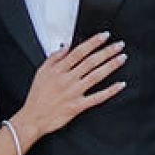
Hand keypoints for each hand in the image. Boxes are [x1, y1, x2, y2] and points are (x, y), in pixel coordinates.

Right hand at [14, 33, 127, 148]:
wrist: (33, 118)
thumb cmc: (37, 96)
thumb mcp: (41, 72)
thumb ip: (54, 58)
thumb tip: (66, 46)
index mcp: (58, 70)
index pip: (79, 52)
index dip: (93, 42)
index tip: (104, 36)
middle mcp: (67, 80)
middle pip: (90, 62)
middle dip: (107, 52)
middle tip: (119, 45)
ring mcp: (74, 93)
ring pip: (96, 76)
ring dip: (111, 66)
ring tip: (122, 58)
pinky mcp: (78, 106)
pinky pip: (97, 97)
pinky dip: (110, 91)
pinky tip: (120, 85)